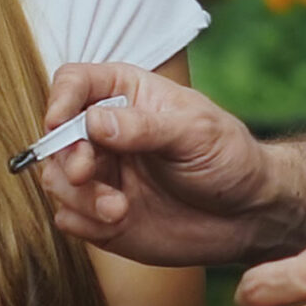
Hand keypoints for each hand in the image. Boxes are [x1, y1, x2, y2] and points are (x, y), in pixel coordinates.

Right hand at [35, 62, 271, 267]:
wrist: (249, 215)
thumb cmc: (229, 158)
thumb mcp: (195, 132)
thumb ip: (144, 126)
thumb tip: (93, 121)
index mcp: (126, 95)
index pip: (74, 83)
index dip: (60, 99)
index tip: (59, 122)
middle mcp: (104, 133)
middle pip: (57, 136)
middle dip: (66, 157)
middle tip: (86, 175)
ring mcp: (102, 175)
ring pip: (56, 179)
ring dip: (77, 196)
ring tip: (117, 209)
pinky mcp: (101, 215)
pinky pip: (70, 217)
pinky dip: (84, 223)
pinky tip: (117, 223)